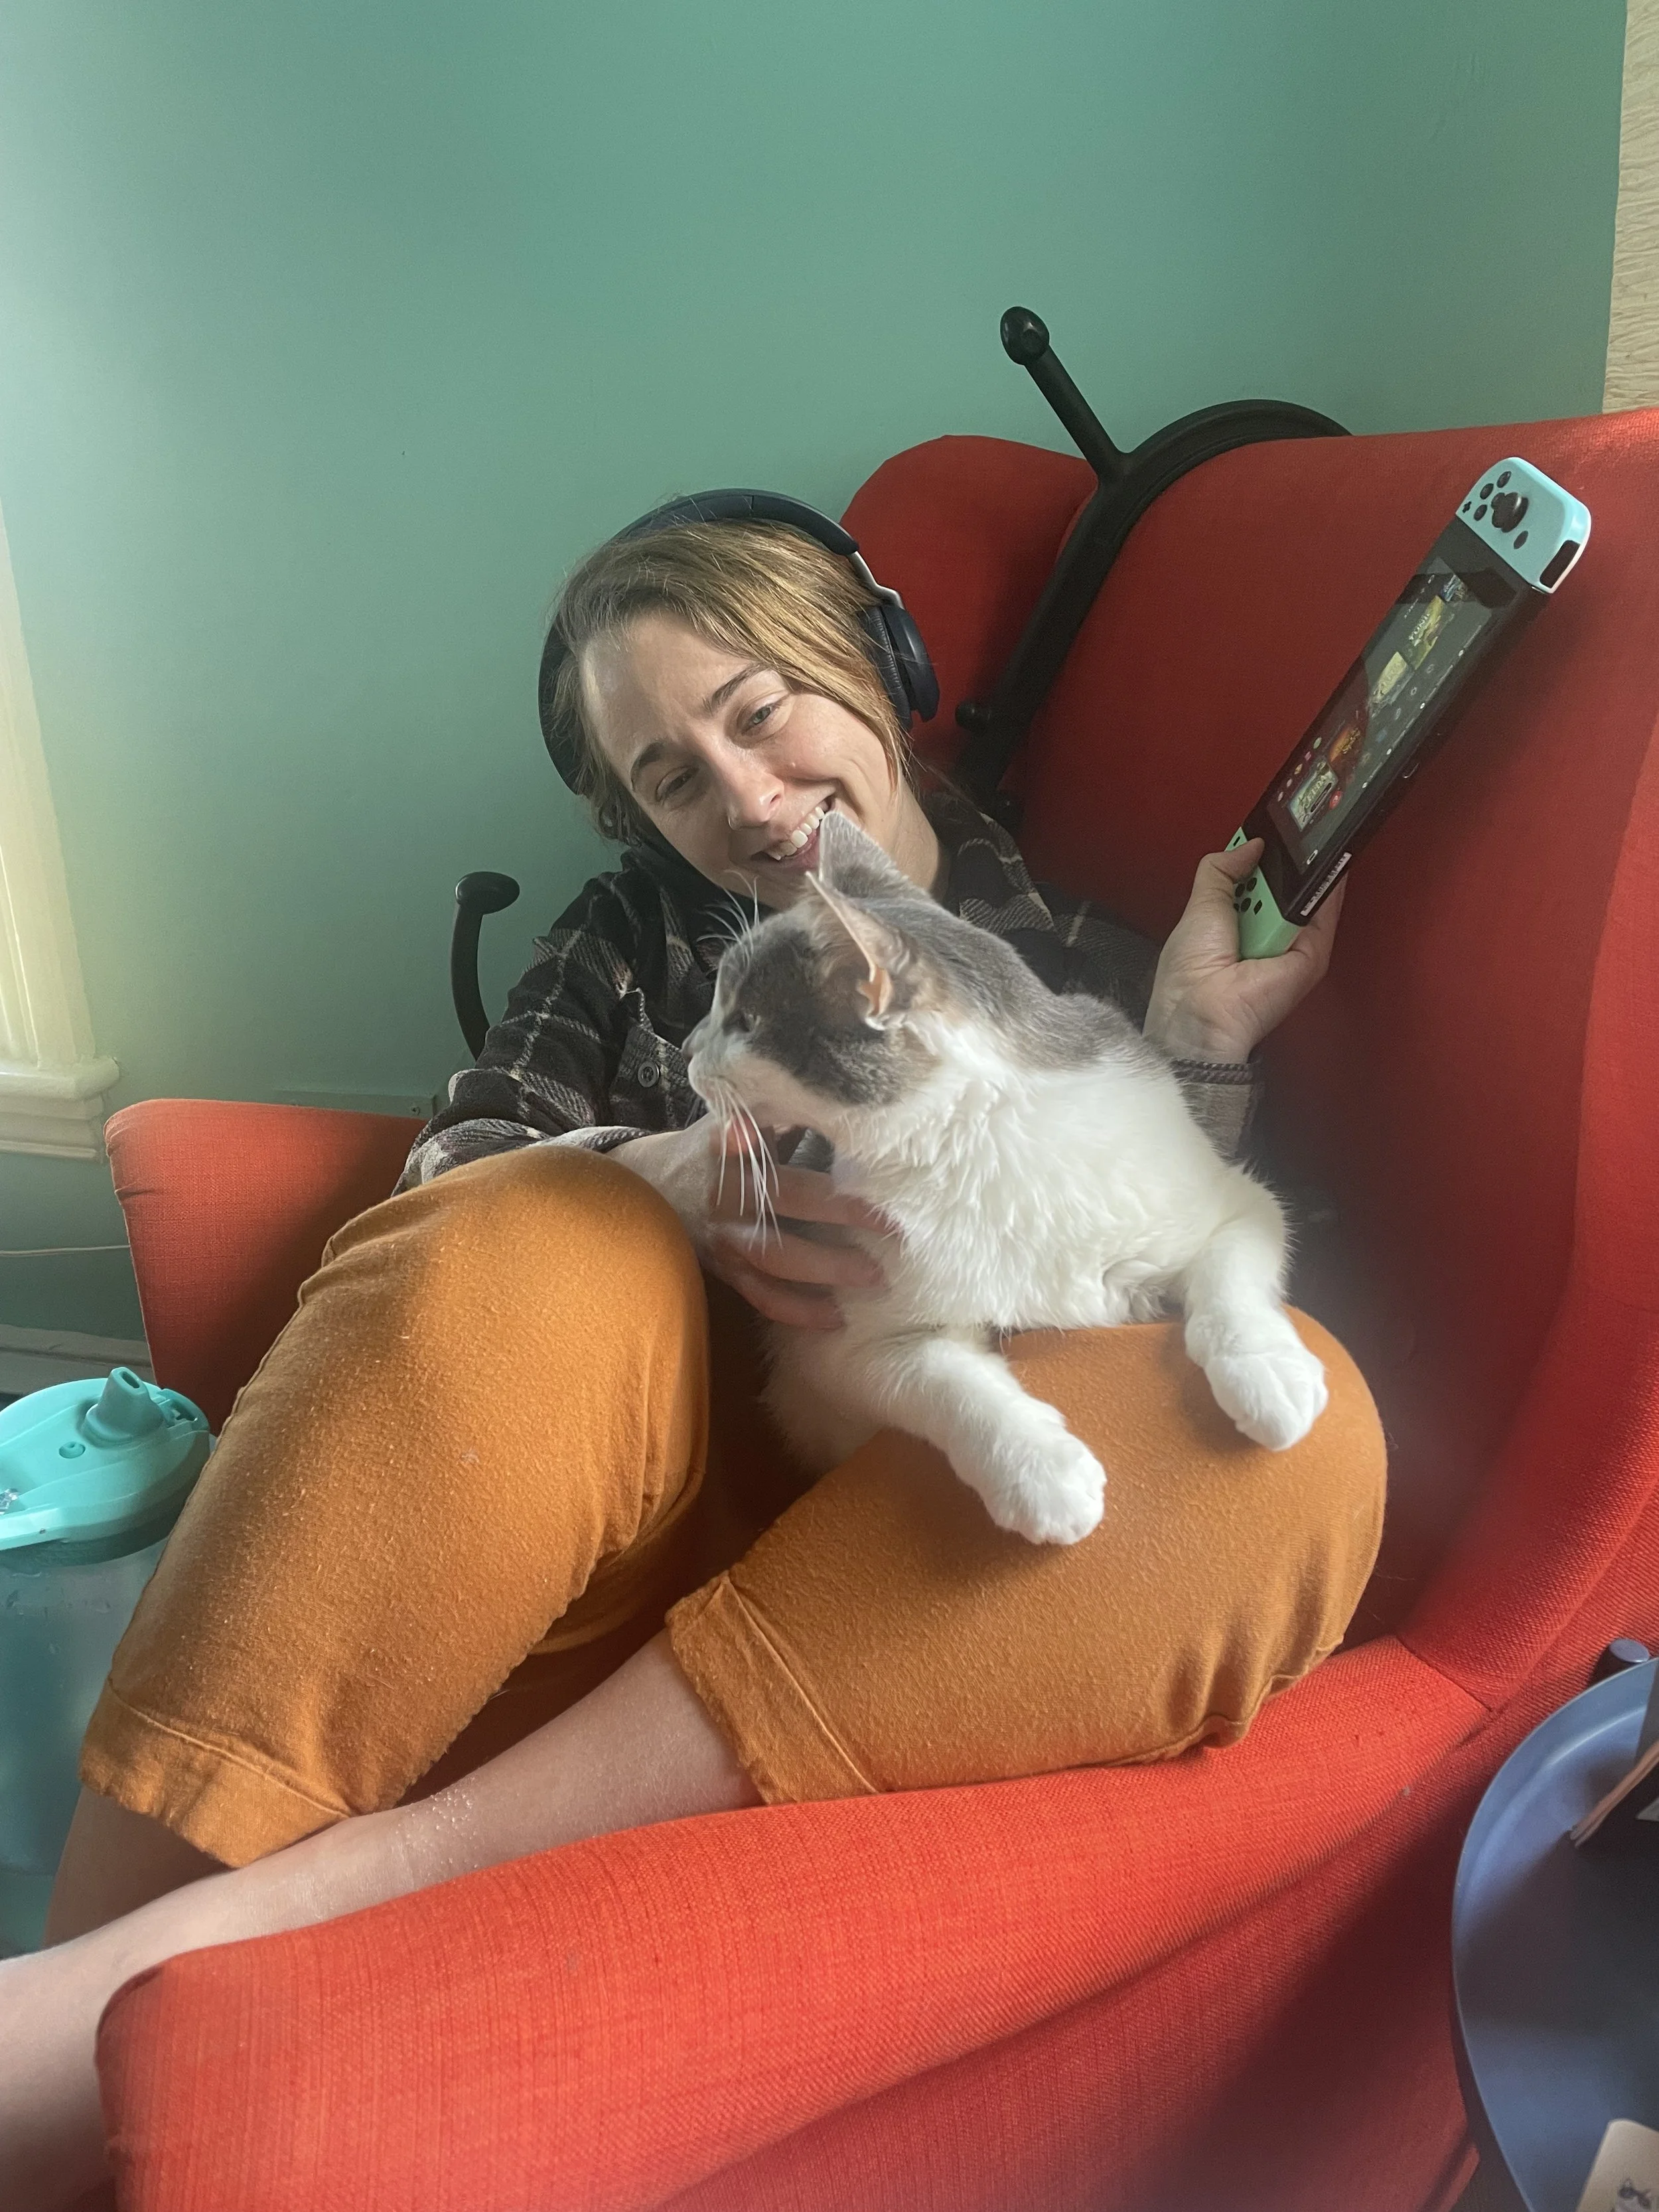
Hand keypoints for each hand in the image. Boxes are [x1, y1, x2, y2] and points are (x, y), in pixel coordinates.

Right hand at [610, 1121, 894, 1329]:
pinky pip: (762, 1298)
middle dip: (840, 1216)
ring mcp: (724, 1239)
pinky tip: (837, 1318)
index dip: (769, 1144)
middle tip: (894, 1226)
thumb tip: (836, 1098)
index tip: (823, 1154)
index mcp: (729, 1152)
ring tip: (875, 1277)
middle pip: (786, 1206)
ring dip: (827, 1270)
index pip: (757, 1146)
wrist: (649, 1190)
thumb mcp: (731, 1119)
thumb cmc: (708, 1149)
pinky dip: (798, 1311)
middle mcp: (726, 1197)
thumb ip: (777, 1113)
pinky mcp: (725, 1271)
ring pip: (776, 1259)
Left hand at [1143, 838, 1345, 1063]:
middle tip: (1286, 837)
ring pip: (1304, 897)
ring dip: (1301, 871)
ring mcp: (1287, 945)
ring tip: (1299, 849)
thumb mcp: (1200, 904)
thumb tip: (1250, 844)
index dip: (1258, 858)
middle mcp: (1262, 934)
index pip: (1253, 882)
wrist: (1202, 1010)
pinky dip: (1326, 889)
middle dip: (1280, 862)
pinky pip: (1323, 915)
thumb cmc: (1190, 973)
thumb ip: (1222, 869)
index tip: (1264, 834)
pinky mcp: (1310, 956)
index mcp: (1232, 924)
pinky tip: (1327, 865)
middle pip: (1280, 887)